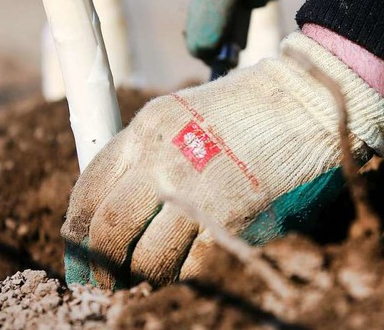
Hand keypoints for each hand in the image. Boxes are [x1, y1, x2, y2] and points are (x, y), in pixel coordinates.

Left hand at [61, 32, 383, 288]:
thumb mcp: (182, 114)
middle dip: (100, 266)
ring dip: (142, 278)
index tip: (79, 252)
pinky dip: (183, 276)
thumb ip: (148, 153)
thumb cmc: (246, 110)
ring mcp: (196, 188)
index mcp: (146, 128)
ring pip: (145, 259)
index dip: (76, 230)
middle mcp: (161, 157)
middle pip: (107, 229)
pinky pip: (191, 268)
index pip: (88, 187)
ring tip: (148, 279)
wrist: (306, 101)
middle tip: (105, 282)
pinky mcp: (232, 217)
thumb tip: (119, 208)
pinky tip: (187, 270)